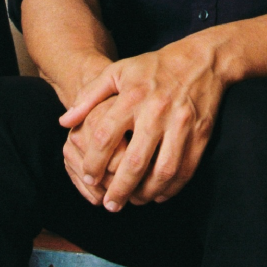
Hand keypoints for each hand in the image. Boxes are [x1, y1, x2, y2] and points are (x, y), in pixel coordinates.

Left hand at [58, 35, 229, 209]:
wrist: (202, 60)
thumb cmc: (153, 68)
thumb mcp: (117, 72)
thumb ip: (89, 97)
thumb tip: (64, 122)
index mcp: (133, 96)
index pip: (106, 136)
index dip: (94, 162)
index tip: (89, 177)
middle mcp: (157, 112)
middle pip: (135, 162)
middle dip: (119, 189)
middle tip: (109, 205)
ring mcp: (181, 125)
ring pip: (163, 171)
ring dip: (146, 193)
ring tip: (133, 202)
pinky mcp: (201, 134)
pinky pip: (185, 170)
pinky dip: (171, 189)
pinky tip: (158, 194)